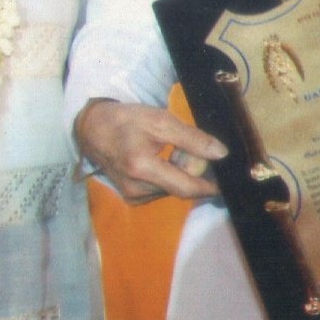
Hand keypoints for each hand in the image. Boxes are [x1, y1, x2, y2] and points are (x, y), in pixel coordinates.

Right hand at [74, 98, 226, 204]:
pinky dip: (167, 177)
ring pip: (172, 189)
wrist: (93, 129)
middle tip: (187, 148)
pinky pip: (161, 190)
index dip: (210, 185)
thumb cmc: (126, 121)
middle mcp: (136, 189)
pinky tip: (159, 161)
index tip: (226, 179)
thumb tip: (221, 153)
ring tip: (169, 151)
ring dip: (179, 173)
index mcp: (141, 167)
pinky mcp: (132, 198)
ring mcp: (133, 196)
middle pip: (181, 188)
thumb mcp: (160, 120)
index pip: (186, 187)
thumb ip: (192, 138)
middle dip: (192, 171)